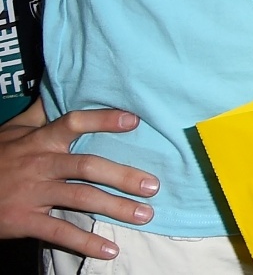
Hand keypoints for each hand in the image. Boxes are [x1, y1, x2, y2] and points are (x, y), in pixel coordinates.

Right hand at [0, 106, 157, 257]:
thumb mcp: (13, 132)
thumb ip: (41, 115)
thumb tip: (62, 88)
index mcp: (40, 140)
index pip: (73, 123)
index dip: (103, 120)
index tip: (134, 121)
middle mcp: (41, 164)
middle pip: (87, 166)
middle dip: (123, 176)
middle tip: (153, 185)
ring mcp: (33, 193)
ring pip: (80, 198)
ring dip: (115, 208)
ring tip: (144, 215)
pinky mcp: (25, 221)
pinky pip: (59, 231)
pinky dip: (86, 242)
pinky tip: (110, 249)